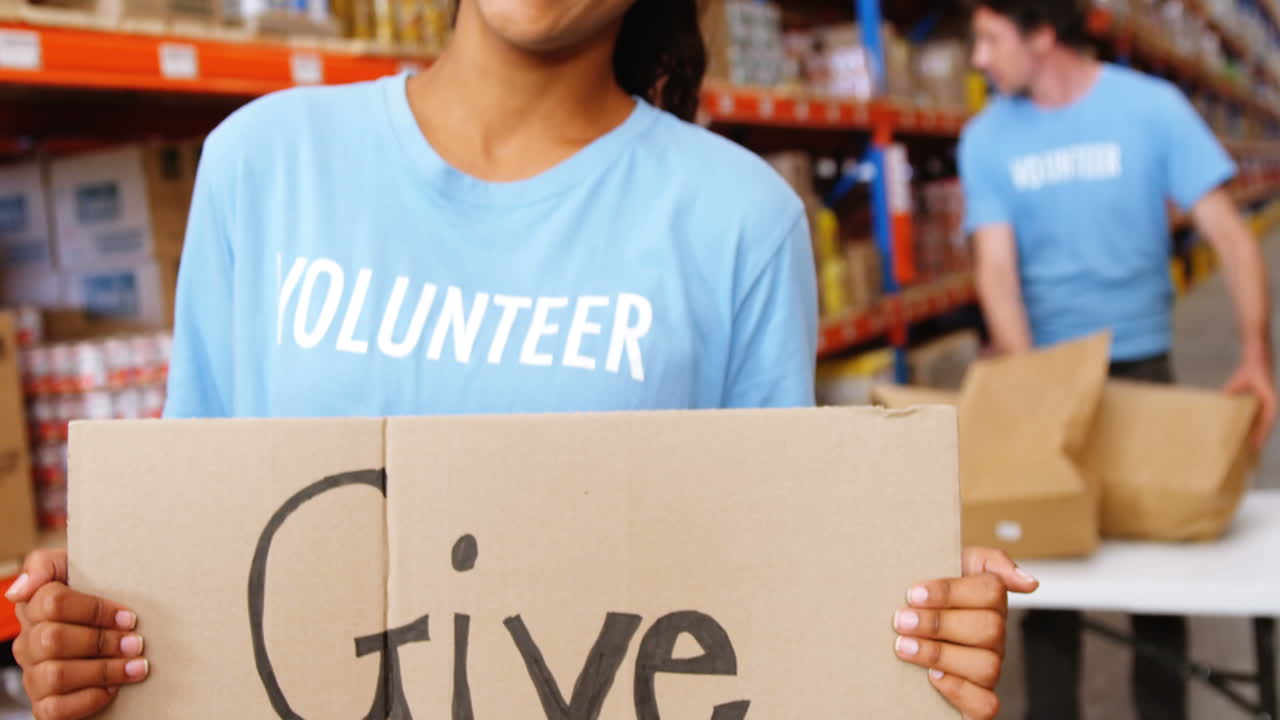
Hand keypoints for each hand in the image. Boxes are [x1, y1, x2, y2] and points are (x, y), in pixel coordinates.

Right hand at [6, 549, 148, 719]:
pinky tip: (113, 689)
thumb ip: (46, 565)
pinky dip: (87, 699)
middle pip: (53, 639)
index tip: (128, 617)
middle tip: (136, 643)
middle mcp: (29, 643)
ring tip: (136, 666)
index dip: (94, 609)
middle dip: (101, 642)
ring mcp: (34, 675)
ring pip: (55, 675)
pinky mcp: (44, 705)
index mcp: (35, 607)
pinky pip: (54, 709)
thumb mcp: (78, 570)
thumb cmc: (101, 596)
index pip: (51, 602)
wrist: (115, 632)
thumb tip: (20, 589)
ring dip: (102, 670)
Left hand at [894, 547, 1038, 719]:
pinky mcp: (977, 701)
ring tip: (904, 646)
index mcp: (989, 603)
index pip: (991, 590)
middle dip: (939, 623)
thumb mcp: (950, 565)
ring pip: (987, 666)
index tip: (914, 593)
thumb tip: (1029, 582)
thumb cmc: (925, 598)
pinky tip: (933, 677)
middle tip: (902, 620)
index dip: (951, 592)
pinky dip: (959, 690)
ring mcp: (988, 669)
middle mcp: (994, 638)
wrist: (903, 624)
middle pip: (989, 628)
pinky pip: (987, 704)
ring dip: (940, 655)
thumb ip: (988, 560)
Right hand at [1224, 355, 1275, 449]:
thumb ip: (1227, 398)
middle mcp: (1266, 408)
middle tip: (1250, 454)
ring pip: (1265, 427)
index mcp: (1258, 405)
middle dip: (1256, 440)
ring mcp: (1270, 406)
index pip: (1254, 423)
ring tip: (1253, 451)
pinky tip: (1257, 440)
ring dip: (1260, 439)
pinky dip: (1263, 431)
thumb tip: (1214, 405)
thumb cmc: (1246, 374)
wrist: (1255, 363)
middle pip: (1261, 427)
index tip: (1244, 446)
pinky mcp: (1272, 403)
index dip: (1250, 434)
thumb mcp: (1233, 390)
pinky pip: (1267, 420)